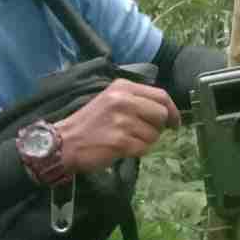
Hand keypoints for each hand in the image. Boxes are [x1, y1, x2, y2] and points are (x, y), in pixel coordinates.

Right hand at [55, 78, 180, 172]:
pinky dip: (137, 151)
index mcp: (123, 87)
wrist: (64, 142)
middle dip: (158, 128)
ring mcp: (122, 121)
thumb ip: (135, 100)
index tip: (174, 122)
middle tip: (145, 134)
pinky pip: (144, 148)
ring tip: (127, 140)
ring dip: (145, 141)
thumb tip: (164, 111)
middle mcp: (123, 101)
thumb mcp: (110, 100)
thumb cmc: (89, 123)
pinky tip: (122, 148)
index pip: (161, 95)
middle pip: (161, 114)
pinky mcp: (120, 141)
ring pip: (154, 134)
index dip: (172, 110)